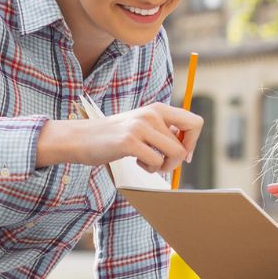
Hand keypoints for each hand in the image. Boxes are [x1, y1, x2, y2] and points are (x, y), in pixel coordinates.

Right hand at [36, 103, 203, 173]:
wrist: (82, 138)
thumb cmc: (114, 137)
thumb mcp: (142, 126)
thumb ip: (163, 133)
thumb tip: (187, 152)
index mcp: (158, 109)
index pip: (196, 122)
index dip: (193, 142)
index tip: (182, 154)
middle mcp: (152, 114)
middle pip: (184, 146)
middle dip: (175, 162)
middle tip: (161, 164)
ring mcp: (140, 127)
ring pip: (174, 155)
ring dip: (162, 166)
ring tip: (145, 162)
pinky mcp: (130, 142)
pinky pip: (156, 162)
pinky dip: (150, 169)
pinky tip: (136, 163)